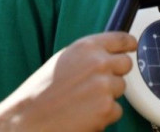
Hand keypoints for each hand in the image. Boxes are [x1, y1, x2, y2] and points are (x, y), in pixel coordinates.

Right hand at [0, 32, 136, 131]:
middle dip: (115, 74)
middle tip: (96, 84)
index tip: (132, 47)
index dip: (128, 44)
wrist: (27, 120)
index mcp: (87, 47)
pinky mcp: (107, 109)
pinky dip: (104, 115)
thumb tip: (107, 54)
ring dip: (107, 96)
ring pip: (120, 89)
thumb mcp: (63, 60)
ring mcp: (105, 86)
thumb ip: (88, 55)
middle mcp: (99, 63)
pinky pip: (116, 110)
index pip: (121, 39)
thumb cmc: (40, 92)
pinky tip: (84, 115)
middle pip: (126, 65)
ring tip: (82, 102)